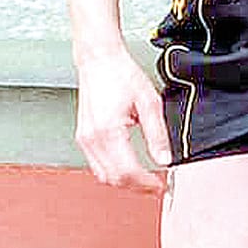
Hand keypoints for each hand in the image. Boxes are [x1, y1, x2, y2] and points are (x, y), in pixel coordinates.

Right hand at [73, 45, 171, 192]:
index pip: (127, 172)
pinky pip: (96, 164)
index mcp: (108, 132)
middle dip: (136, 186)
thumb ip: (157, 133)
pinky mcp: (83, 137)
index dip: (146, 183)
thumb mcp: (150, 102)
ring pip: (102, 175)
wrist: (99, 61)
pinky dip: (113, 171)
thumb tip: (164, 159)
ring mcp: (84, 140)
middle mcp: (92, 140)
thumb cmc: (122, 75)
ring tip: (146, 178)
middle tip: (157, 185)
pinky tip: (129, 166)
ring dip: (124, 181)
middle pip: (113, 179)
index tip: (162, 185)